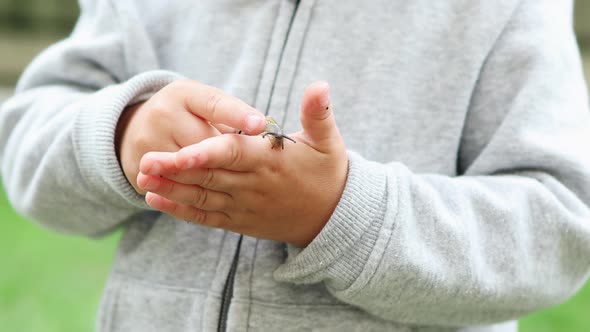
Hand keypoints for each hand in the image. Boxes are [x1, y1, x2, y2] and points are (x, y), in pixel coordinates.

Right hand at [115, 79, 266, 193]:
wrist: (133, 130)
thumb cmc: (185, 117)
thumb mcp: (202, 106)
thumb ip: (230, 117)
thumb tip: (262, 133)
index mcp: (183, 94)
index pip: (214, 103)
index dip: (238, 115)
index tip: (260, 125)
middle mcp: (162, 114)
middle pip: (204, 141)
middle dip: (228, 155)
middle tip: (251, 166)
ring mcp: (148, 143)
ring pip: (191, 168)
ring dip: (214, 177)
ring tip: (236, 184)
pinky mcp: (141, 169)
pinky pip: (175, 186)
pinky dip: (196, 193)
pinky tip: (215, 198)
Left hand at [137, 82, 347, 245]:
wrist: (331, 219)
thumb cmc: (328, 174)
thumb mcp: (329, 142)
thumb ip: (318, 114)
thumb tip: (320, 84)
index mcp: (269, 161)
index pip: (231, 154)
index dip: (204, 154)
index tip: (178, 152)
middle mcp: (252, 185)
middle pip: (208, 176)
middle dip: (175, 169)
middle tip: (144, 159)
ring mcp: (244, 206)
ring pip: (201, 197)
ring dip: (171, 188)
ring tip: (142, 177)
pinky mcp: (239, 221)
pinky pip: (205, 217)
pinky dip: (180, 210)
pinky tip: (156, 199)